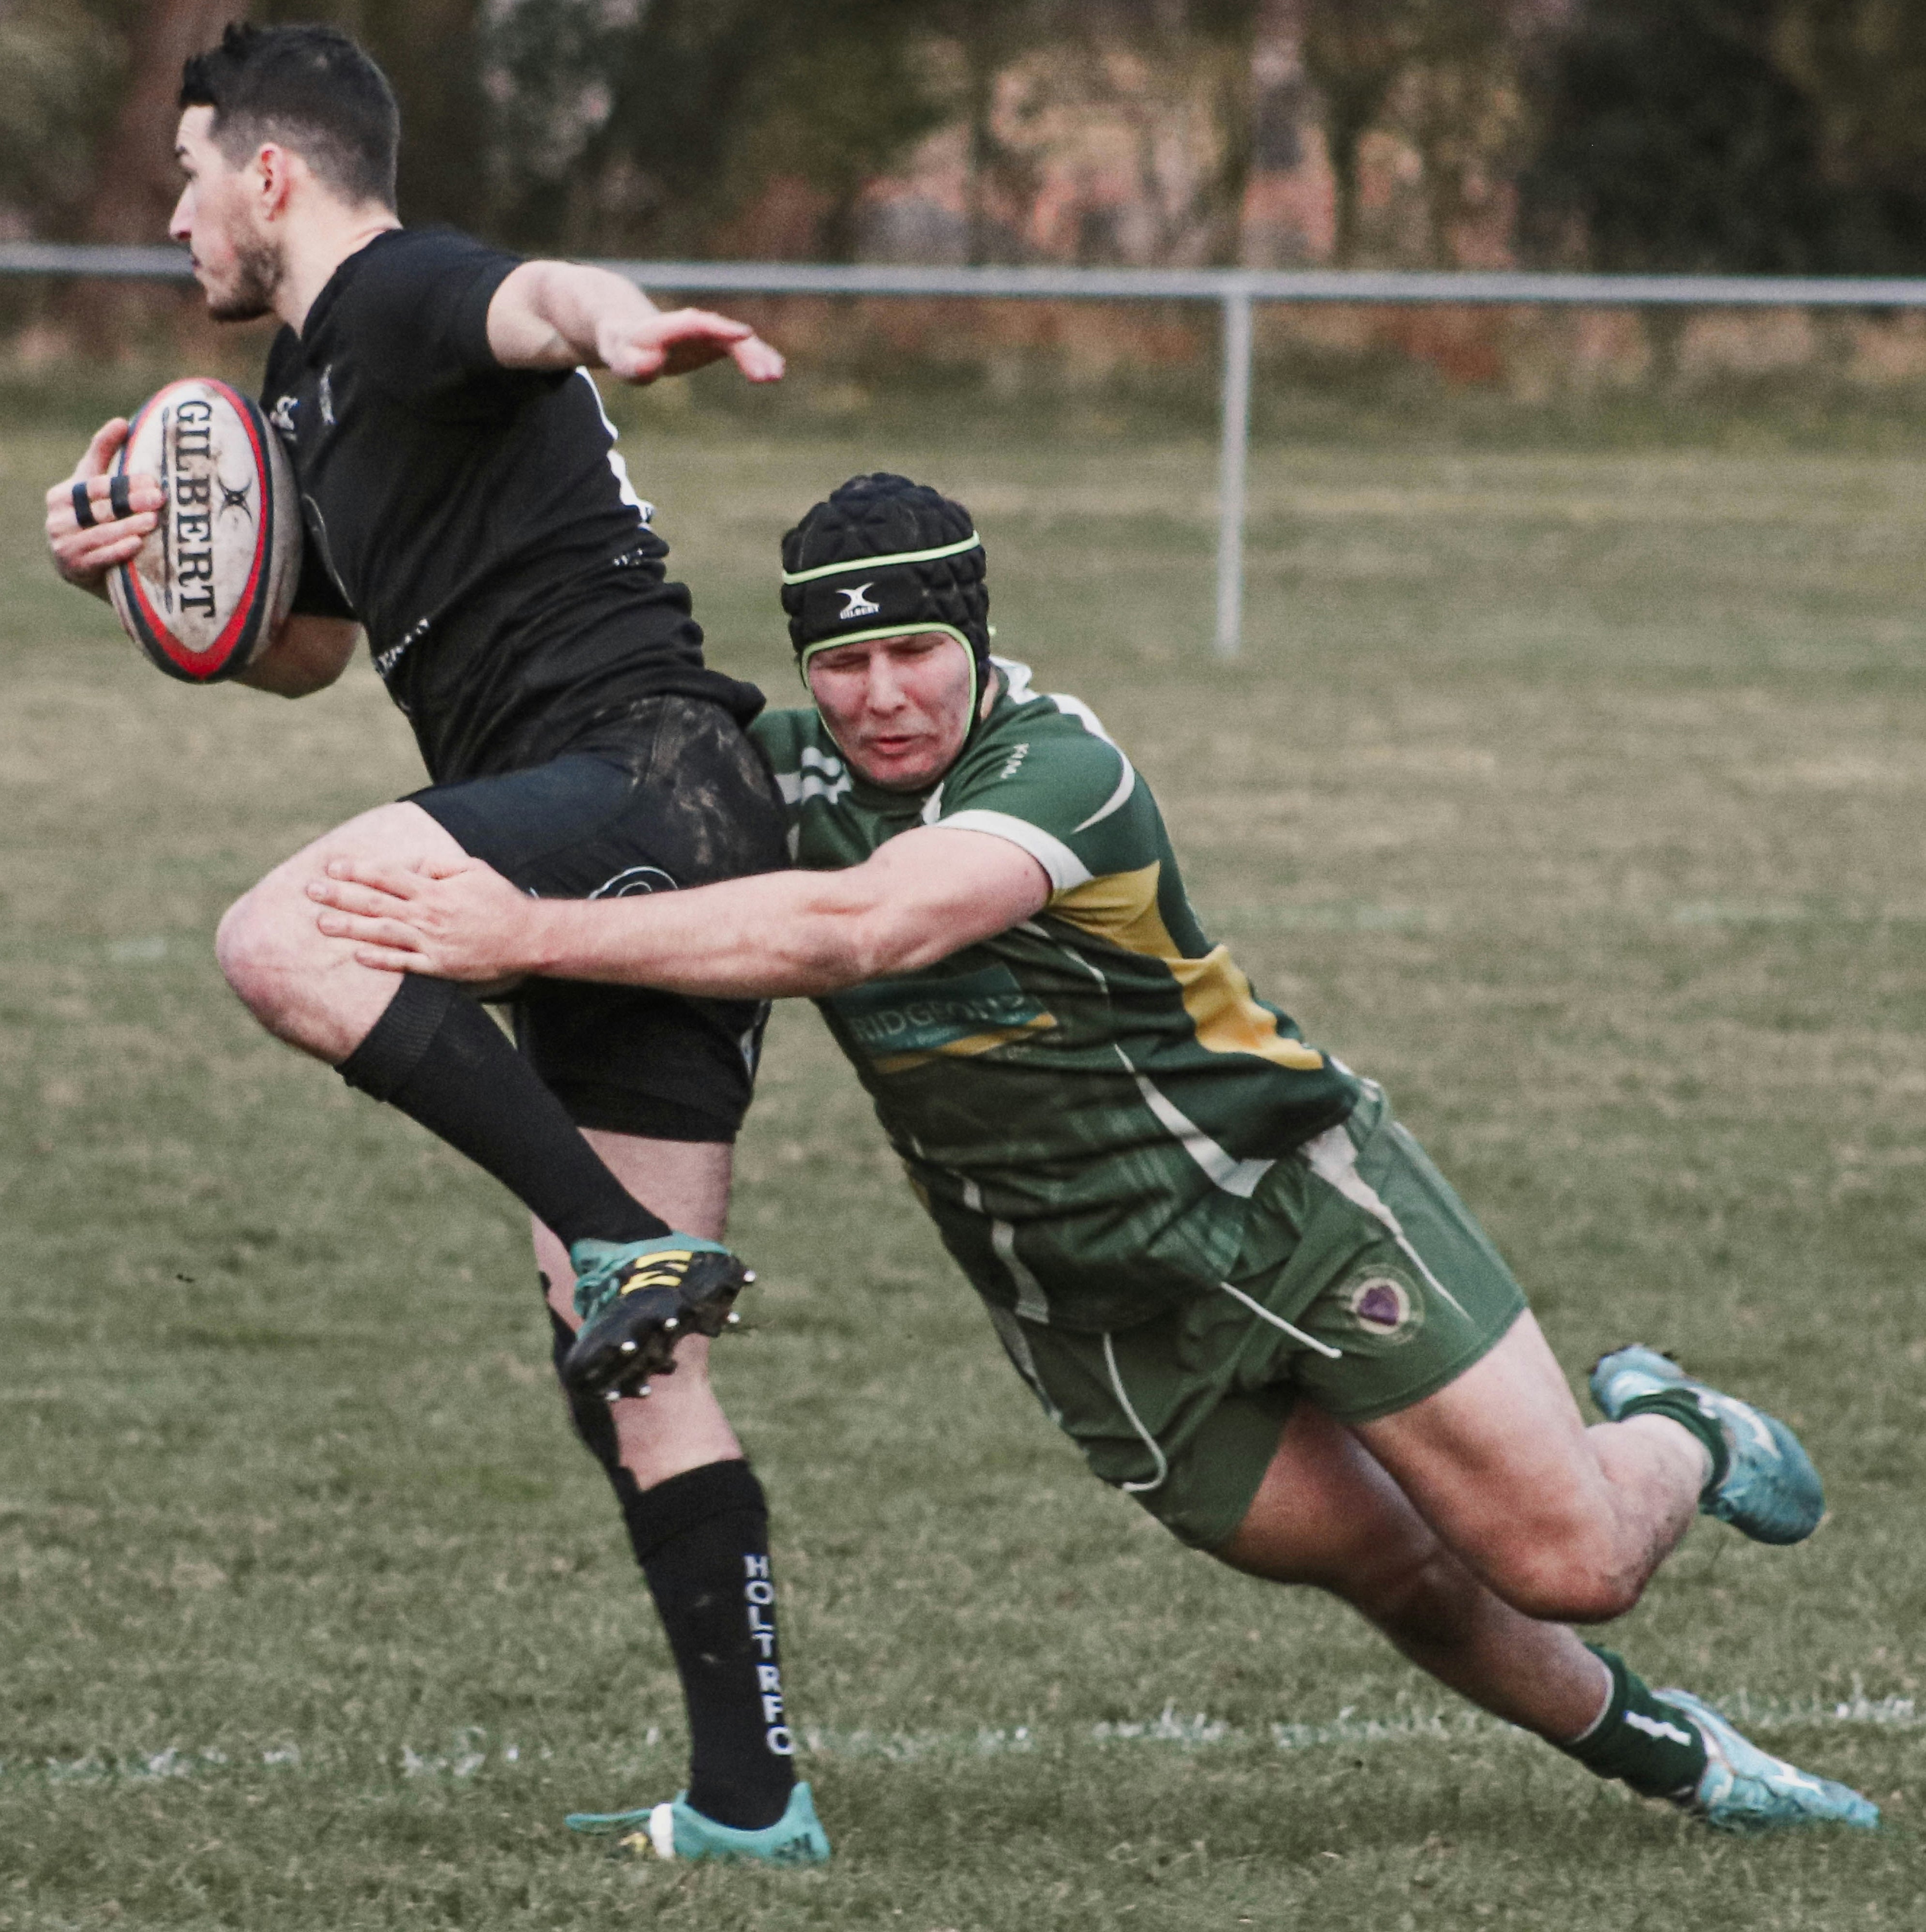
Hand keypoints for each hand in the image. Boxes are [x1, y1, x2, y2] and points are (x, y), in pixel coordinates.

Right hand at [45, 418, 164, 597]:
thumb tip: (122, 421)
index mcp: (64, 495)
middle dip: (131, 502)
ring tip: (154, 520)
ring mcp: (63, 544)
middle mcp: (58, 518)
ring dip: (128, 526)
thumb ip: (104, 456)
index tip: (152, 478)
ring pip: (100, 532)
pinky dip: (118, 550)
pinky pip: (98, 557)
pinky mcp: (72, 567)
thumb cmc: (95, 519)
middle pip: (100, 508)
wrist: (86, 567)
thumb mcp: (96, 488)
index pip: (96, 485)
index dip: (124, 482)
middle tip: (160, 497)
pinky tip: (137, 544)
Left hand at [308, 855, 541, 980]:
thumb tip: (414, 866)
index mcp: (434, 889)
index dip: (357, 870)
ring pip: (383, 932)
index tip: (332, 866)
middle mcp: (428, 914)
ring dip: (350, 927)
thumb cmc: (501, 901)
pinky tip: (357, 956)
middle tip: (311, 890)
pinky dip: (380, 959)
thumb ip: (441, 866)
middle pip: (376, 902)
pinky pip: (404, 963)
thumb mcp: (475, 870)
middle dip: (340, 895)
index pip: (387, 876)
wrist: (527, 937)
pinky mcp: (439, 966)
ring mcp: (431, 942)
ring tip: (321, 923)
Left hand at [595, 306, 785, 384]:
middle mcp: (693, 325)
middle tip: (769, 375)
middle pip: (724, 334)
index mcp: (668, 327)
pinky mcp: (715, 342)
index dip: (720, 328)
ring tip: (776, 376)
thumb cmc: (622, 348)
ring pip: (737, 342)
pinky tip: (775, 372)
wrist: (628, 330)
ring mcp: (707, 332)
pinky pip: (740, 349)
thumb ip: (633, 363)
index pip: (696, 324)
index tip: (745, 335)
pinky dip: (757, 358)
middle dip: (748, 352)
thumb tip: (652, 363)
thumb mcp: (620, 358)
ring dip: (758, 357)